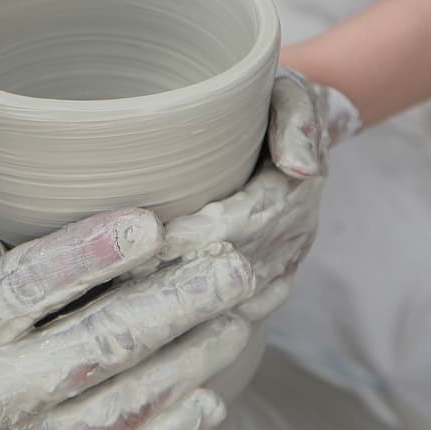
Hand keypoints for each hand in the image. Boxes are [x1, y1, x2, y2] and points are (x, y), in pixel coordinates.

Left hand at [157, 69, 361, 319]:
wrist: (291, 124)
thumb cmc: (275, 100)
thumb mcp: (290, 93)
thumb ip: (298, 121)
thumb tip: (301, 170)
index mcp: (294, 190)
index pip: (248, 219)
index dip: (204, 232)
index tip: (160, 239)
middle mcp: (292, 236)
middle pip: (237, 267)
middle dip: (185, 275)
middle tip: (130, 282)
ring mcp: (281, 264)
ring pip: (239, 300)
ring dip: (193, 308)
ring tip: (139, 312)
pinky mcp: (268, 281)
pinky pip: (243, 315)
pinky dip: (211, 326)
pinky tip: (169, 336)